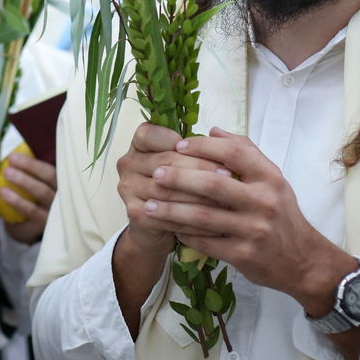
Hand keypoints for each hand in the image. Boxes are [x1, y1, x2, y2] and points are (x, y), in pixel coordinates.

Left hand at [0, 152, 56, 244]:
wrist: (30, 229)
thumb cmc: (33, 200)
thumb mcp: (35, 184)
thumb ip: (30, 170)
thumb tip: (12, 150)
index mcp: (60, 182)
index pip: (50, 168)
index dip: (33, 162)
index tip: (13, 156)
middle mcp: (63, 194)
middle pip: (50, 176)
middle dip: (29, 166)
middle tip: (10, 161)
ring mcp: (56, 209)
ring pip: (42, 192)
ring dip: (23, 180)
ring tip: (5, 173)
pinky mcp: (46, 223)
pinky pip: (32, 210)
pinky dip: (17, 200)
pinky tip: (2, 193)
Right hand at [116, 122, 219, 258]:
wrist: (155, 226)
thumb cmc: (176, 187)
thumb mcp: (184, 162)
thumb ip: (196, 147)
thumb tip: (219, 133)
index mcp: (139, 144)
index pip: (153, 133)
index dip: (183, 143)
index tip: (214, 151)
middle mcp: (128, 163)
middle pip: (166, 161)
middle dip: (202, 168)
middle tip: (230, 175)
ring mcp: (128, 188)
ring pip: (168, 189)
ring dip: (200, 195)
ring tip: (226, 199)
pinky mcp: (134, 213)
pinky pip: (167, 215)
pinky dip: (193, 221)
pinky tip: (214, 222)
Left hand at [147, 127, 354, 313]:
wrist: (304, 260)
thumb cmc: (282, 214)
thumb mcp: (272, 179)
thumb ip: (245, 153)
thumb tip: (214, 129)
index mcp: (270, 177)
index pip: (234, 152)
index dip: (204, 146)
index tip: (178, 145)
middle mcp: (264, 202)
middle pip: (213, 184)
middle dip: (179, 178)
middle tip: (156, 173)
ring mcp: (254, 230)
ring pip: (204, 217)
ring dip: (172, 211)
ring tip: (149, 205)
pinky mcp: (245, 255)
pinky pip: (206, 242)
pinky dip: (185, 235)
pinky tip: (169, 229)